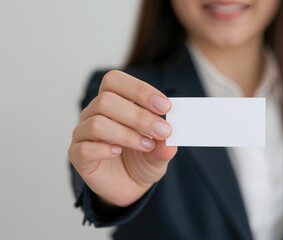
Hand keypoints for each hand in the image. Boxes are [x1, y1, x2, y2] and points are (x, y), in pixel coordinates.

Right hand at [68, 70, 176, 206]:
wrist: (130, 186)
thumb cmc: (142, 158)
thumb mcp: (160, 152)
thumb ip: (164, 145)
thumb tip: (170, 140)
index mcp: (114, 101)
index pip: (115, 81)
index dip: (140, 90)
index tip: (165, 107)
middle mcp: (94, 113)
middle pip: (106, 100)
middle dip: (139, 116)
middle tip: (163, 130)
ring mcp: (84, 134)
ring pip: (97, 123)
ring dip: (127, 134)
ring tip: (148, 146)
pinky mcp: (78, 155)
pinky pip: (84, 148)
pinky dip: (104, 149)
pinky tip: (118, 152)